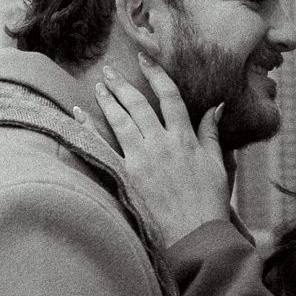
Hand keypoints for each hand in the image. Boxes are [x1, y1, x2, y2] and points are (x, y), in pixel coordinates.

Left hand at [84, 59, 232, 245]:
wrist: (196, 236)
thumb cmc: (210, 203)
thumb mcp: (217, 164)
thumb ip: (211, 134)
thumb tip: (216, 107)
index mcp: (185, 139)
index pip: (170, 96)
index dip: (157, 74)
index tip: (146, 59)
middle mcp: (162, 144)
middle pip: (139, 105)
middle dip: (123, 84)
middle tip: (110, 70)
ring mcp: (142, 160)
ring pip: (120, 121)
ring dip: (107, 101)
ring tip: (98, 86)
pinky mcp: (127, 177)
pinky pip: (103, 148)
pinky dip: (89, 129)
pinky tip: (78, 115)